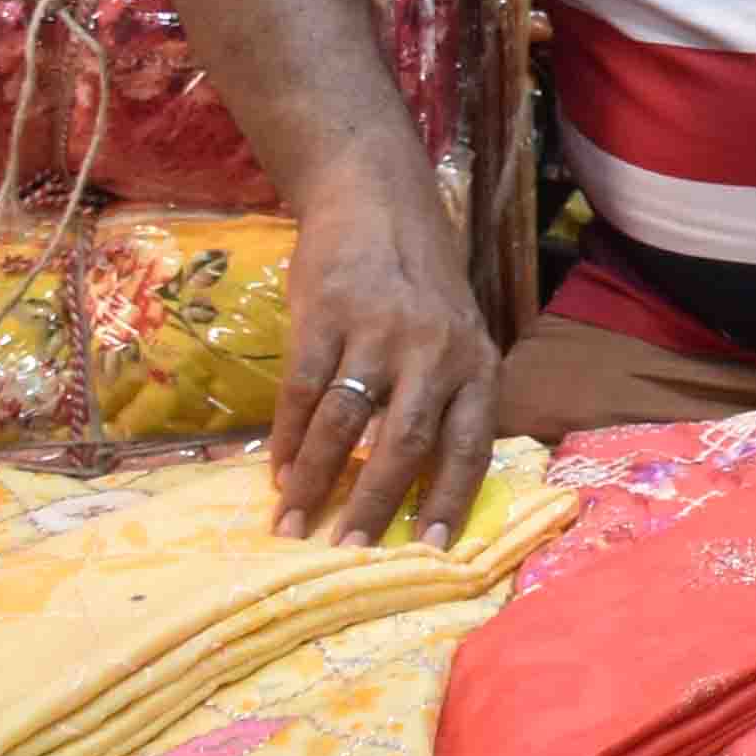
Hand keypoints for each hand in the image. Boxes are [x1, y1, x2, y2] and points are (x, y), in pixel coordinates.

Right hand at [271, 176, 498, 545]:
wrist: (378, 200)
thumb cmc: (421, 284)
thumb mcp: (457, 337)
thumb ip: (446, 399)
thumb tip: (419, 488)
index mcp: (477, 362)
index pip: (470, 445)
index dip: (449, 501)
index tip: (426, 552)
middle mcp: (436, 350)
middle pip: (407, 443)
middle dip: (374, 505)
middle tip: (347, 554)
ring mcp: (379, 330)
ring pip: (347, 423)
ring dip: (316, 482)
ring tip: (292, 526)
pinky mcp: (326, 314)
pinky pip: (304, 391)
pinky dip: (289, 439)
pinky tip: (279, 472)